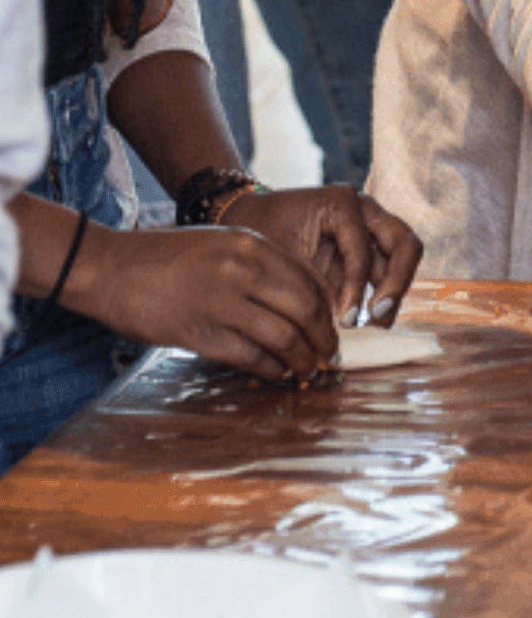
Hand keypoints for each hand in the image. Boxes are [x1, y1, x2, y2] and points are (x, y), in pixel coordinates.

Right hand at [69, 222, 339, 380]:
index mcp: (253, 245)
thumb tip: (300, 299)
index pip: (309, 280)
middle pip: (304, 310)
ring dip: (301, 360)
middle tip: (328, 355)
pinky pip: (249, 357)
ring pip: (282, 338)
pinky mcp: (198, 334)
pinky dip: (270, 369)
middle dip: (323, 337)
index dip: (328, 309)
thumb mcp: (225, 243)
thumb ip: (261, 265)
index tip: (334, 326)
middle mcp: (243, 271)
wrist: (111, 267)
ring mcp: (220, 303)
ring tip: (306, 371)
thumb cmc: (169, 256)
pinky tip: (276, 374)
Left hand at [224, 186, 421, 325]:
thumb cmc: (263, 232)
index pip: (363, 248)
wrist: (252, 218)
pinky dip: (384, 292)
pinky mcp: (370, 246)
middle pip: (404, 243)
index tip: (348, 320)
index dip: (357, 287)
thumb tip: (333, 323)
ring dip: (395, 291)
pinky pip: (388, 268)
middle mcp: (366, 210)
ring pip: (404, 256)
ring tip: (377, 323)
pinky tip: (371, 319)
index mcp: (342, 204)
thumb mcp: (282, 257)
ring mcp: (373, 226)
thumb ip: (310, 284)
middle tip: (378, 316)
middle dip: (397, 283)